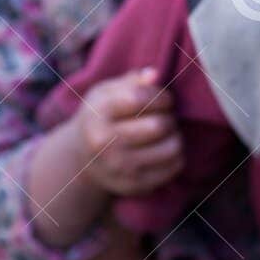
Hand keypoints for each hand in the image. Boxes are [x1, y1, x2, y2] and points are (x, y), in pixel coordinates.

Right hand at [76, 68, 182, 196]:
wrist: (82, 159)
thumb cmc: (102, 116)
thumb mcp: (107, 92)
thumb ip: (132, 80)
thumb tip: (154, 74)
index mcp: (98, 114)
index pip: (141, 99)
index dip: (162, 96)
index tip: (164, 99)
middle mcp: (105, 143)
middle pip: (159, 125)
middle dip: (169, 117)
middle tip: (165, 116)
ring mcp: (119, 167)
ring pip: (172, 148)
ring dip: (176, 136)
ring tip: (166, 133)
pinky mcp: (134, 185)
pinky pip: (174, 167)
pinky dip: (177, 155)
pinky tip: (164, 148)